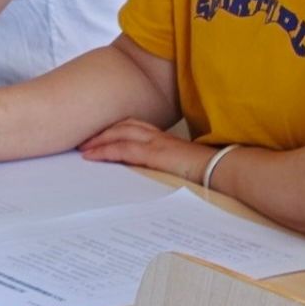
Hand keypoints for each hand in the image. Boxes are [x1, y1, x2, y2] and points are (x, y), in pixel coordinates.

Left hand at [78, 118, 211, 183]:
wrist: (222, 171)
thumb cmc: (207, 174)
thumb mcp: (182, 169)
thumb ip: (168, 169)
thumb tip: (156, 179)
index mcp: (166, 140)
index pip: (136, 127)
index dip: (117, 129)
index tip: (101, 136)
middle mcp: (159, 137)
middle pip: (124, 126)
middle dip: (102, 131)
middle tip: (84, 139)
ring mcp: (156, 143)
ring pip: (119, 133)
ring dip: (98, 139)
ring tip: (83, 147)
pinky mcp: (154, 153)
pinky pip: (123, 148)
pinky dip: (104, 150)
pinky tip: (91, 156)